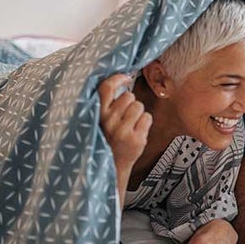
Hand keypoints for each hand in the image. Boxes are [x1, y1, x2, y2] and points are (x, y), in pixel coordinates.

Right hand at [98, 73, 151, 196]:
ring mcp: (122, 131)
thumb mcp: (101, 120)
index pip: (105, 88)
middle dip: (131, 103)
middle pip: (129, 96)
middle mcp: (108, 122)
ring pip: (139, 106)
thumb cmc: (108, 138)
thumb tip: (123, 78)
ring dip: (138, 113)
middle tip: (125, 116)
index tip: (125, 78)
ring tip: (130, 124)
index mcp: (97, 114)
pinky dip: (145, 123)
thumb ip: (108, 103)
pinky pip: (147, 117)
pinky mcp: (136, 139)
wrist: (112, 166)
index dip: (117, 79)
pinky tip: (136, 132)